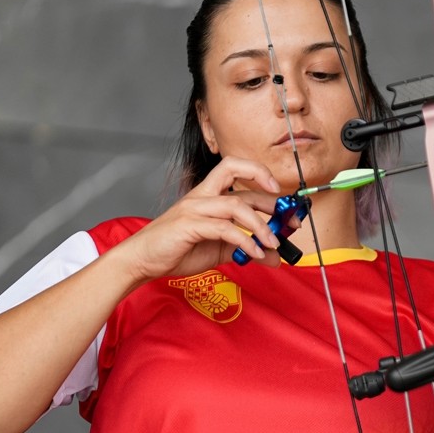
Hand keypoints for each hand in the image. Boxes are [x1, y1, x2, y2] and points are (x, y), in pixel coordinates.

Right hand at [114, 157, 293, 283]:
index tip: (284, 196)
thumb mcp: (220, 249)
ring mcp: (194, 208)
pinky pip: (224, 228)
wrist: (142, 260)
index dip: (263, 176)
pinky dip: (245, 241)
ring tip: (274, 244)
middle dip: (271, 201)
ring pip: (236, 205)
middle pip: (240, 181)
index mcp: (209, 194)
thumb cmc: (178, 249)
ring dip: (261, 225)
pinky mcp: (188, 225)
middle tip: (292, 221)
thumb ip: (246, 248)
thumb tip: (274, 256)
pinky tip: (255, 254)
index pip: (238, 172)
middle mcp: (202, 195)